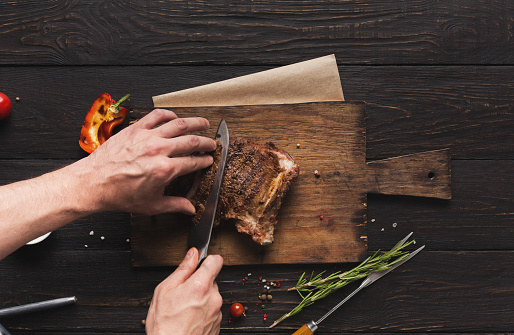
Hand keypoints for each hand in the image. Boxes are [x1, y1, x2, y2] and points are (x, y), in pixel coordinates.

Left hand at [75, 109, 216, 214]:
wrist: (93, 183)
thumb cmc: (119, 195)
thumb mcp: (151, 205)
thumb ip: (174, 205)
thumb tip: (190, 209)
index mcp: (165, 170)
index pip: (193, 162)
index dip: (205, 161)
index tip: (209, 160)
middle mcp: (159, 150)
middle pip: (191, 141)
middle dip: (206, 142)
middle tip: (212, 144)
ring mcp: (147, 137)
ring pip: (179, 124)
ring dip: (195, 123)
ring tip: (203, 123)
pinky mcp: (135, 129)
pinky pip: (157, 116)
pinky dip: (169, 115)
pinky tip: (175, 117)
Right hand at [146, 248, 223, 334]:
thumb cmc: (165, 325)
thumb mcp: (165, 290)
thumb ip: (182, 269)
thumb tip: (192, 254)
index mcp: (201, 285)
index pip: (216, 261)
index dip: (208, 259)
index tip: (201, 262)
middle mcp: (214, 297)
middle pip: (211, 280)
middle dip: (199, 283)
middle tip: (182, 294)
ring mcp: (217, 312)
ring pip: (211, 296)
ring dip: (201, 299)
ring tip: (184, 310)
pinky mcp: (217, 324)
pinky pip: (212, 311)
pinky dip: (203, 312)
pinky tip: (189, 319)